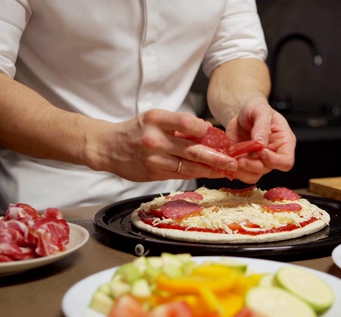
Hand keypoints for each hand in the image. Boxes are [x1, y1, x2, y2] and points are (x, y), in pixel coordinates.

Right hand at [88, 109, 238, 181]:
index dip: (205, 130)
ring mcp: (154, 159)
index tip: (217, 135)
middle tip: (233, 162)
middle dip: (217, 158)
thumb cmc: (135, 130)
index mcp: (156, 120)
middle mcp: (155, 139)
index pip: (187, 123)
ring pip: (189, 166)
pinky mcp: (154, 173)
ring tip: (226, 170)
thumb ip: (179, 124)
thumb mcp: (154, 118)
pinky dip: (196, 173)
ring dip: (210, 170)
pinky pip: (180, 174)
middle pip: (192, 150)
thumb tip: (207, 129)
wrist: (107, 147)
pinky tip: (208, 173)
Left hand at [225, 98, 295, 183]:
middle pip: (267, 169)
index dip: (274, 161)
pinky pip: (241, 174)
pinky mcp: (246, 163)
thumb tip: (261, 144)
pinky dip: (233, 169)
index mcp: (284, 142)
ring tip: (232, 157)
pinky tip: (228, 159)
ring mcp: (259, 161)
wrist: (241, 113)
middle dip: (252, 165)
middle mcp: (274, 154)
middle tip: (240, 157)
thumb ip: (262, 126)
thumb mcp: (260, 111)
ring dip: (241, 170)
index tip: (260, 151)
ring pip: (253, 175)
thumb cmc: (256, 108)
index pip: (286, 161)